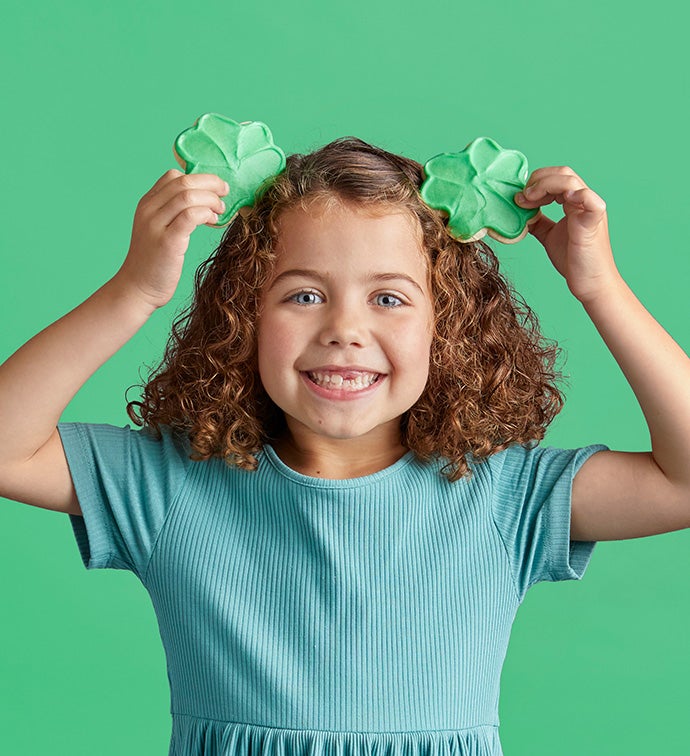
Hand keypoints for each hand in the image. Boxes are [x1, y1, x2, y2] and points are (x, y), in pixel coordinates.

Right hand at [115, 170, 227, 310]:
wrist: (138, 288)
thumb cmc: (154, 262)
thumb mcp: (159, 230)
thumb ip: (173, 214)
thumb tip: (202, 201)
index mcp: (147, 204)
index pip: (173, 176)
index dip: (198, 178)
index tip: (214, 189)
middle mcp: (149, 210)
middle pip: (183, 182)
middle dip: (210, 183)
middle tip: (225, 193)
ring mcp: (156, 225)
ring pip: (188, 196)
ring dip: (211, 199)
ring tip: (221, 210)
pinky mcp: (167, 242)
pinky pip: (190, 216)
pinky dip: (206, 214)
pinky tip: (213, 222)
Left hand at [514, 166, 620, 303]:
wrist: (589, 283)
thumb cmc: (573, 260)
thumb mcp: (548, 235)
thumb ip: (538, 221)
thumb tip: (522, 211)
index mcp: (574, 202)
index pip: (556, 178)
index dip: (535, 183)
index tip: (519, 198)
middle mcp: (583, 201)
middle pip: (563, 173)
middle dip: (537, 181)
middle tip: (521, 197)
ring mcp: (590, 209)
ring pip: (570, 181)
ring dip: (545, 186)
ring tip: (529, 199)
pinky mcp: (594, 222)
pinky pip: (590, 199)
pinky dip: (574, 194)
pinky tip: (560, 200)